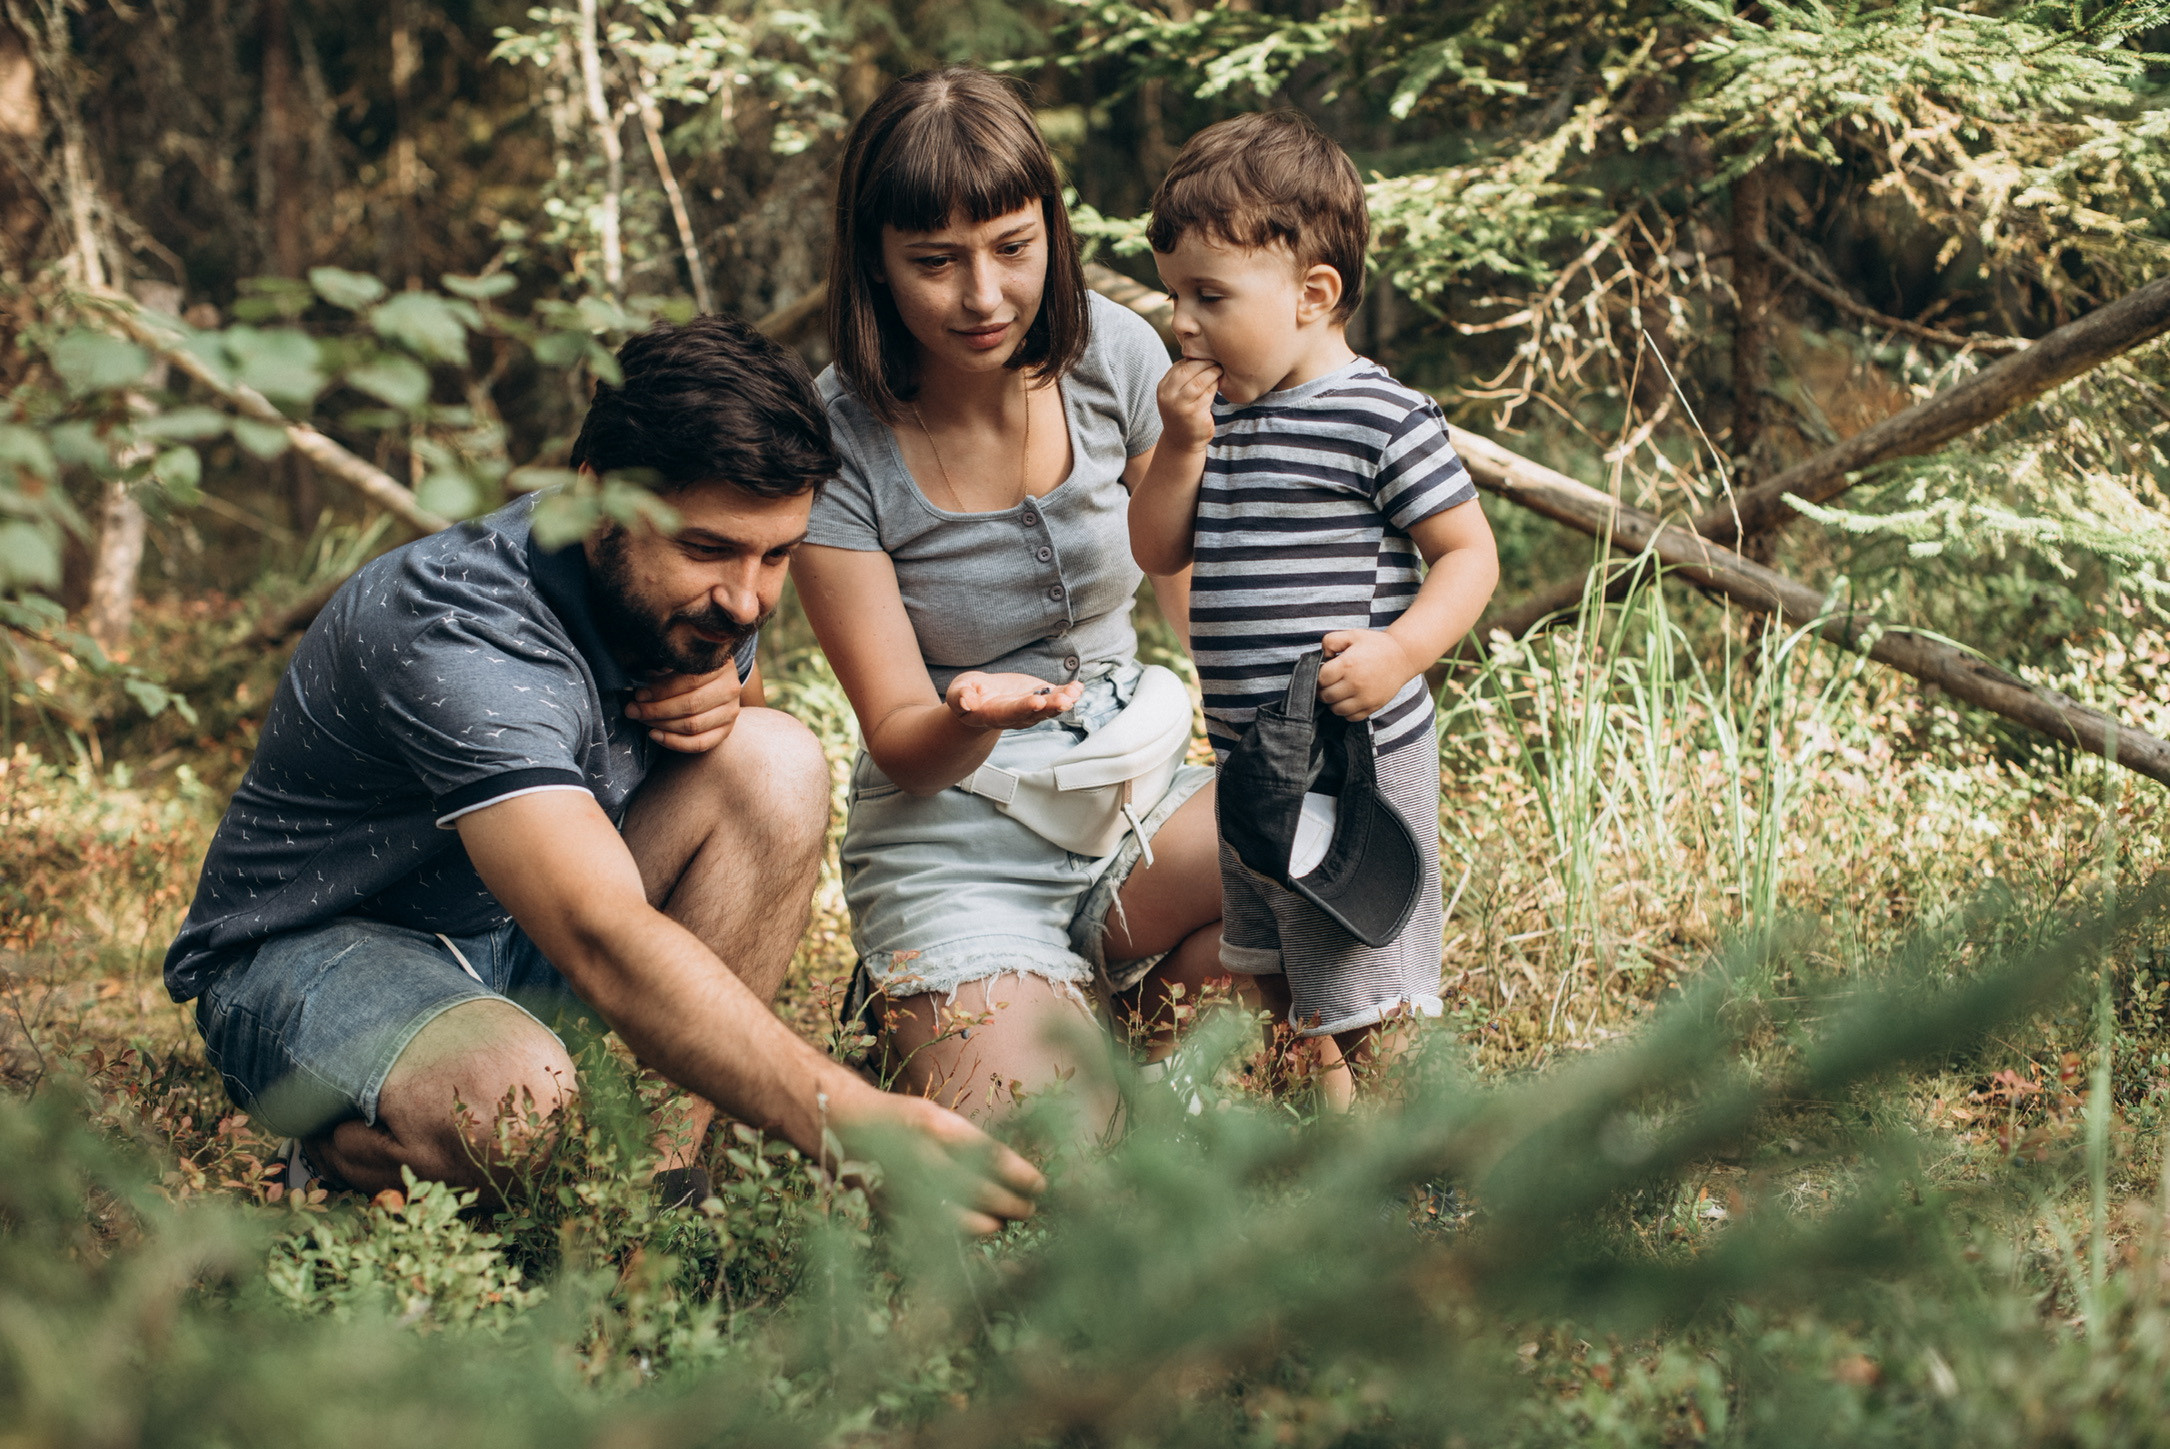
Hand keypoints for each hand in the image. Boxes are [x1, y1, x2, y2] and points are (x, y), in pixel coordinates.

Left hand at [624, 661, 742, 752]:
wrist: (717, 680)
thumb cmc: (692, 669)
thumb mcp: (681, 662)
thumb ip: (663, 671)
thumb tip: (639, 691)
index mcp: (721, 665)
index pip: (689, 681)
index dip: (661, 690)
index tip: (639, 695)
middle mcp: (730, 688)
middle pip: (691, 705)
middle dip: (656, 710)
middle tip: (633, 710)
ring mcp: (731, 711)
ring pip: (693, 725)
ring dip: (662, 725)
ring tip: (642, 720)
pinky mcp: (726, 730)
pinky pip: (699, 743)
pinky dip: (674, 742)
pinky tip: (655, 735)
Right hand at [825, 1084, 1044, 1234]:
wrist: (843, 1126)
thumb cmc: (902, 1121)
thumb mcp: (939, 1118)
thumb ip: (971, 1144)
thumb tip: (1016, 1173)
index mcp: (935, 1127)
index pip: (990, 1156)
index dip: (1020, 1175)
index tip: (1040, 1184)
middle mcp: (919, 1158)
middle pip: (978, 1191)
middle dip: (1011, 1204)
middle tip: (1029, 1208)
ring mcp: (904, 1189)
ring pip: (957, 1220)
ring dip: (988, 1224)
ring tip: (1003, 1221)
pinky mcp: (891, 1213)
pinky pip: (933, 1233)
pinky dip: (957, 1236)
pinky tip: (973, 1230)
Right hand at [945, 671, 1082, 731]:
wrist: (981, 699)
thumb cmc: (967, 694)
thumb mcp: (958, 692)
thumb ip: (961, 698)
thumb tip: (967, 703)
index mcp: (995, 714)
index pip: (1011, 713)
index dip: (1024, 708)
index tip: (1036, 702)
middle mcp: (1016, 715)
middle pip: (1035, 714)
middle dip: (1050, 707)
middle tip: (1064, 700)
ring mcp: (1031, 708)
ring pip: (1049, 708)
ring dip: (1064, 700)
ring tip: (1074, 691)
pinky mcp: (1040, 696)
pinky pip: (1056, 696)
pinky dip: (1069, 693)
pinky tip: (1078, 687)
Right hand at [1155, 356, 1222, 452]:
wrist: (1181, 442)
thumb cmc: (1182, 412)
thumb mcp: (1176, 393)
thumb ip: (1183, 376)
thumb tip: (1201, 350)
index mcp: (1163, 387)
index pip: (1180, 365)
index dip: (1196, 358)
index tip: (1208, 356)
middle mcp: (1169, 396)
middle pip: (1189, 370)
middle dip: (1205, 363)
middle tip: (1217, 360)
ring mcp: (1181, 406)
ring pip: (1200, 381)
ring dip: (1213, 373)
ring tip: (1220, 370)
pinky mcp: (1194, 414)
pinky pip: (1208, 394)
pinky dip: (1215, 386)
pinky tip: (1220, 383)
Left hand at [1317, 629, 1422, 720]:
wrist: (1403, 656)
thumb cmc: (1375, 645)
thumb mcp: (1352, 635)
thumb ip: (1330, 641)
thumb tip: (1322, 656)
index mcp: (1348, 665)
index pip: (1320, 679)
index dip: (1317, 676)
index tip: (1323, 673)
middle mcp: (1355, 683)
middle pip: (1326, 696)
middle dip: (1322, 690)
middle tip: (1328, 683)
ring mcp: (1365, 697)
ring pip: (1337, 710)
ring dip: (1333, 702)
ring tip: (1338, 692)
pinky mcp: (1373, 706)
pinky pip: (1351, 717)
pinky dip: (1346, 711)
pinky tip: (1349, 699)